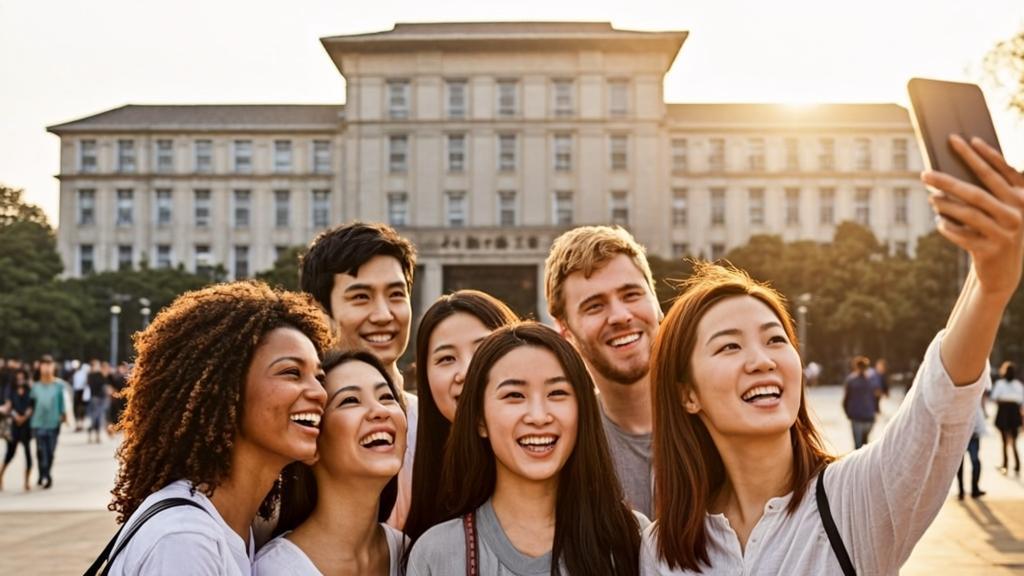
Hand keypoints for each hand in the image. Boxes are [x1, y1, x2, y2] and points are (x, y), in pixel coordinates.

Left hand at [922, 136, 1023, 298]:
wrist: (1003, 272)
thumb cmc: (995, 232)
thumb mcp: (998, 211)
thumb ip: (986, 191)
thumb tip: (950, 169)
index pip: (1001, 171)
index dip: (984, 155)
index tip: (964, 139)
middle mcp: (1018, 214)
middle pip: (977, 191)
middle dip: (948, 180)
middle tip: (925, 173)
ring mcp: (1006, 233)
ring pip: (968, 213)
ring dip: (944, 205)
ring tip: (930, 197)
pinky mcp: (990, 250)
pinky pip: (961, 234)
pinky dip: (947, 227)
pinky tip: (939, 223)